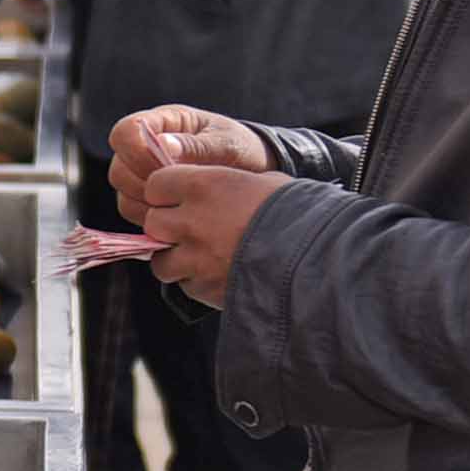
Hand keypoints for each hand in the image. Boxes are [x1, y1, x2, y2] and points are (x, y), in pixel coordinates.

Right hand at [107, 105, 271, 213]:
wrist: (254, 173)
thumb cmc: (242, 149)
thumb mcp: (227, 144)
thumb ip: (197, 146)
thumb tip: (164, 145)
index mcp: (162, 123)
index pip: (125, 133)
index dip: (136, 153)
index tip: (166, 168)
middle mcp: (144, 148)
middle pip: (119, 168)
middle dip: (145, 184)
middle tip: (178, 192)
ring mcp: (142, 174)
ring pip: (122, 193)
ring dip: (147, 203)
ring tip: (181, 204)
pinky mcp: (147, 198)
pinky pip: (133, 212)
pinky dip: (150, 218)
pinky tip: (178, 217)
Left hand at [136, 160, 287, 308]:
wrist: (317, 257)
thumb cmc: (298, 212)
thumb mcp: (264, 182)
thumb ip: (231, 185)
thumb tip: (223, 190)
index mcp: (204, 185)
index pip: (156, 184)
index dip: (166, 192)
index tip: (178, 197)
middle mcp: (191, 220)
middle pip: (153, 223)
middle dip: (167, 227)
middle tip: (190, 229)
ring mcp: (195, 258)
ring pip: (161, 261)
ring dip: (175, 259)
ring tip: (200, 258)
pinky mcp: (205, 288)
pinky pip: (185, 286)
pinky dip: (196, 283)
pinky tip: (218, 276)